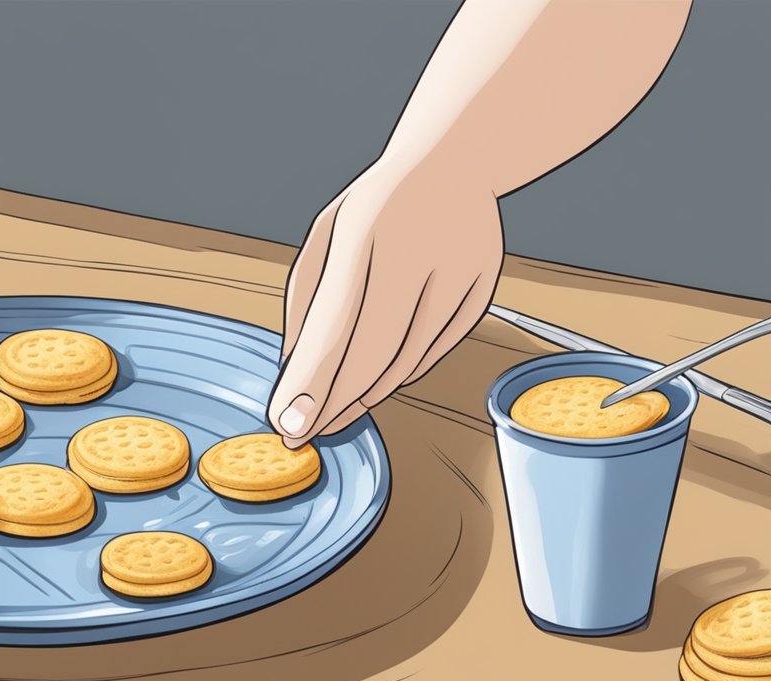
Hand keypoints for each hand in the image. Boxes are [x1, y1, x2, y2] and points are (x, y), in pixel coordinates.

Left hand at [268, 158, 503, 446]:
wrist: (459, 156)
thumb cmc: (377, 205)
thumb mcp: (326, 236)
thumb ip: (307, 303)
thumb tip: (295, 373)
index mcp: (365, 229)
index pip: (335, 323)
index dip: (311, 381)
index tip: (288, 422)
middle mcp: (418, 250)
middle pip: (373, 354)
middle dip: (332, 403)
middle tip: (303, 433)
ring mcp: (460, 272)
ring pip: (406, 362)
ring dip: (363, 396)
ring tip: (332, 413)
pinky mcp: (484, 289)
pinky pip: (434, 352)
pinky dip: (399, 374)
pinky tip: (374, 381)